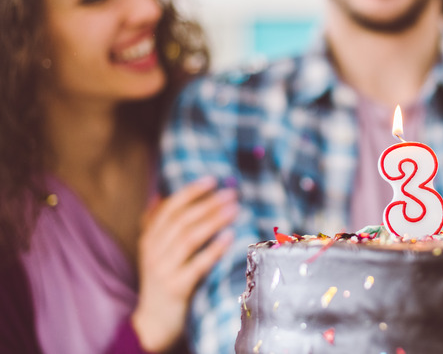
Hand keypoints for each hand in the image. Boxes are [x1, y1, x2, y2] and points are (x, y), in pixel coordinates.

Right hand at [132, 176, 237, 351]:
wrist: (153, 321)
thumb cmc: (160, 279)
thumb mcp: (153, 250)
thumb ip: (155, 223)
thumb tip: (158, 193)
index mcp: (150, 238)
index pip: (169, 208)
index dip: (191, 192)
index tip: (212, 179)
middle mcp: (154, 251)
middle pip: (182, 221)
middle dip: (208, 204)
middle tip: (231, 193)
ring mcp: (163, 269)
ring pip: (189, 238)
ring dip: (213, 220)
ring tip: (234, 209)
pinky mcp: (176, 288)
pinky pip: (196, 265)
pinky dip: (213, 250)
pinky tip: (230, 237)